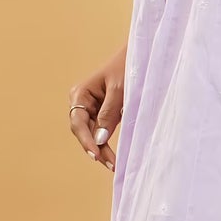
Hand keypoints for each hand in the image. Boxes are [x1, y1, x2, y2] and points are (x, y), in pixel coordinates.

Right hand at [68, 43, 127, 170]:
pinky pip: (102, 130)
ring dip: (102, 149)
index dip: (86, 141)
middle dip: (96, 148)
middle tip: (111, 165)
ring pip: (93, 134)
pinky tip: (114, 156)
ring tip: (114, 165)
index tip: (97, 155)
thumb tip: (100, 139)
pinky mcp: (103, 112)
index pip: (78, 122)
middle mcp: (82, 101)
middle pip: (84, 131)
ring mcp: (91, 108)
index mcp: (81, 93)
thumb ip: (109, 114)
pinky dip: (107, 142)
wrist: (142, 55)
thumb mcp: (121, 90)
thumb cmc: (129, 67)